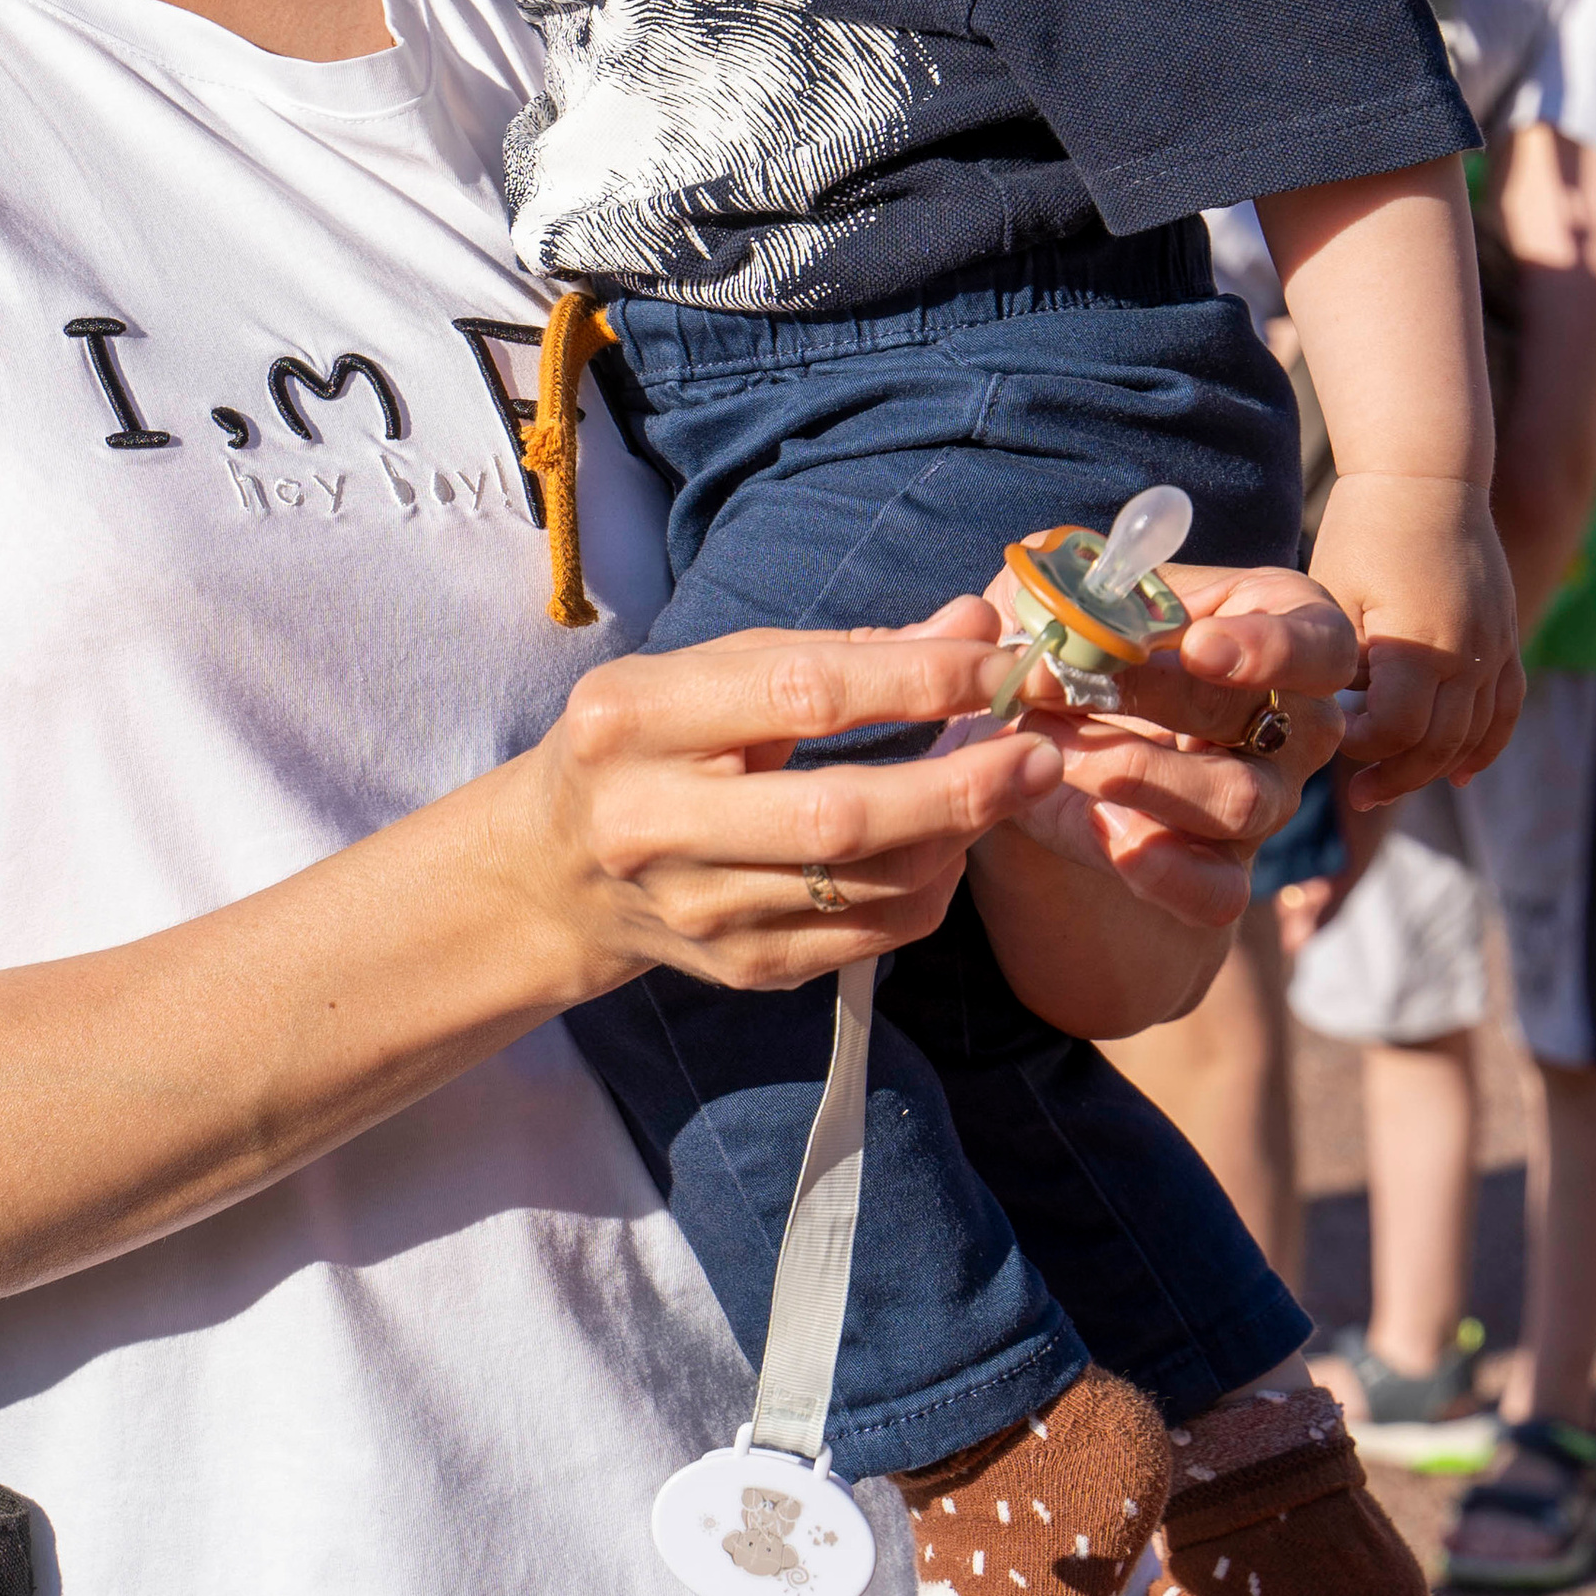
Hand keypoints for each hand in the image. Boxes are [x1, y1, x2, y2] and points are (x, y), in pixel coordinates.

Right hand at [504, 626, 1064, 1002]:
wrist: (556, 871)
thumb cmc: (647, 744)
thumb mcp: (705, 672)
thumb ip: (837, 651)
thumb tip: (971, 626)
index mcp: (638, 720)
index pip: (802, 695)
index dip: (916, 680)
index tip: (999, 663)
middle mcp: (657, 823)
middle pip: (843, 816)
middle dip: (963, 784)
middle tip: (1039, 752)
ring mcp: (699, 911)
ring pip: (872, 886)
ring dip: (961, 835)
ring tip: (1002, 786)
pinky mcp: (742, 968)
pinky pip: (874, 937)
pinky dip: (932, 886)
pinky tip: (947, 842)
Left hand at [973, 561, 1353, 928]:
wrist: (1030, 739)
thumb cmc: (1063, 643)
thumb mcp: (1058, 597)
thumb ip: (1065, 585)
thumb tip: (1063, 600)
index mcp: (1277, 627)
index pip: (1319, 641)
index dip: (1271, 646)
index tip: (1197, 647)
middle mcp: (1295, 718)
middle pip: (1271, 719)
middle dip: (1155, 697)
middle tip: (1062, 683)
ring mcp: (1268, 799)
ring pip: (1242, 800)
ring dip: (1138, 771)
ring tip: (1052, 746)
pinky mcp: (1222, 870)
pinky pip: (1221, 891)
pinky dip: (1164, 868)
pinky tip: (1108, 832)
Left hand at [1305, 470, 1522, 806]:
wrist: (1426, 476)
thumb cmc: (1364, 531)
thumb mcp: (1336, 596)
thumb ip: (1343, 663)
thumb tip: (1336, 716)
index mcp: (1419, 645)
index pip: (1398, 731)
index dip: (1364, 750)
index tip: (1331, 745)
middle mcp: (1468, 654)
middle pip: (1440, 744)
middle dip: (1395, 775)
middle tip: (1356, 792)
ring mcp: (1495, 646)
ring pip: (1476, 734)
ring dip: (1436, 767)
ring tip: (1391, 786)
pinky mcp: (1505, 635)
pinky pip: (1506, 706)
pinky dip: (1486, 744)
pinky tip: (1460, 774)